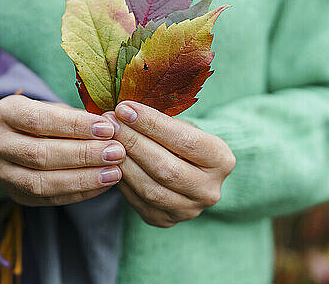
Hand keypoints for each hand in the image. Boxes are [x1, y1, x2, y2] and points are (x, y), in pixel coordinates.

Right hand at [0, 95, 125, 205]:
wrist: (19, 140)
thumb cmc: (45, 119)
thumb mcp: (56, 108)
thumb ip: (78, 118)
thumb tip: (111, 128)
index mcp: (4, 113)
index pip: (39, 120)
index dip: (75, 125)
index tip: (107, 129)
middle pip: (40, 154)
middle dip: (83, 155)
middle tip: (115, 152)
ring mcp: (1, 173)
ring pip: (41, 182)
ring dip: (83, 179)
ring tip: (113, 172)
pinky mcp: (14, 195)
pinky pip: (49, 199)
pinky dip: (80, 193)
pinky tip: (103, 185)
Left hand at [103, 101, 234, 227]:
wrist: (187, 170)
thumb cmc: (181, 140)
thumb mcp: (180, 125)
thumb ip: (158, 120)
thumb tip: (122, 111)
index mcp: (221, 160)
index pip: (185, 141)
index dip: (151, 124)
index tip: (125, 108)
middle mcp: (209, 190)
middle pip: (166, 168)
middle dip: (133, 142)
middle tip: (110, 124)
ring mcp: (189, 210)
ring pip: (150, 189)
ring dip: (123, 162)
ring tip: (107, 141)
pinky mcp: (166, 220)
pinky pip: (138, 202)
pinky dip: (121, 180)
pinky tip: (110, 162)